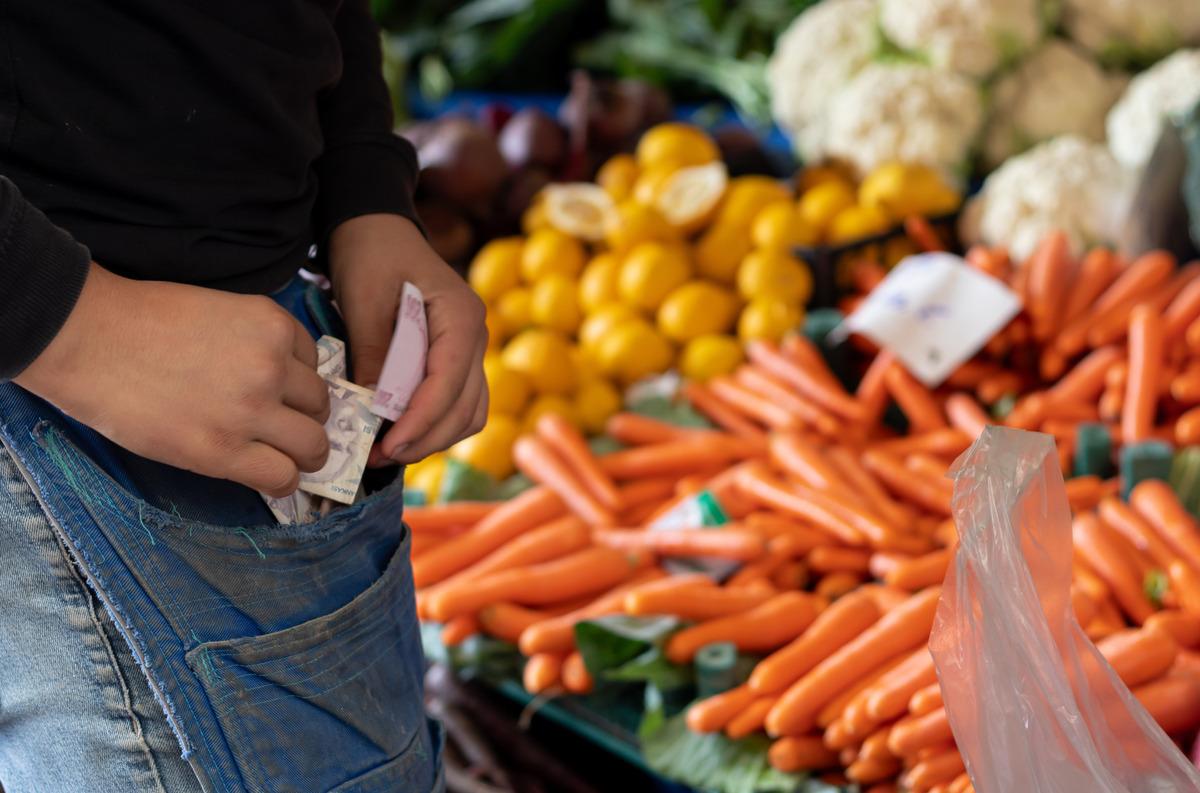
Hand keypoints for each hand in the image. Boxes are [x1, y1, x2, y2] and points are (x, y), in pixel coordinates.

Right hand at [14, 264, 330, 496]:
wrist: (87, 338)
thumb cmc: (140, 320)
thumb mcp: (217, 310)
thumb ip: (253, 341)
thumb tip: (278, 379)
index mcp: (271, 325)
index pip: (313, 362)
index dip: (295, 380)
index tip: (277, 391)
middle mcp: (272, 366)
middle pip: (319, 404)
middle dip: (305, 417)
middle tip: (282, 427)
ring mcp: (250, 410)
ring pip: (312, 444)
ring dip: (303, 453)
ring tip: (283, 456)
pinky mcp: (222, 451)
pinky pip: (282, 477)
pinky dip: (283, 481)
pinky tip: (267, 476)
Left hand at [328, 214, 486, 464]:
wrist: (377, 230)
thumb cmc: (371, 254)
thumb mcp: (363, 298)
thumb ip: (372, 352)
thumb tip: (372, 407)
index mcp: (461, 315)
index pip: (449, 382)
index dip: (420, 420)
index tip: (388, 445)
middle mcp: (476, 336)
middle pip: (466, 407)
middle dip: (425, 438)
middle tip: (379, 458)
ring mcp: (471, 350)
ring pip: (468, 413)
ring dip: (433, 438)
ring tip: (387, 452)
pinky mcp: (457, 360)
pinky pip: (459, 405)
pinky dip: (435, 426)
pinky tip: (401, 434)